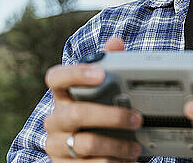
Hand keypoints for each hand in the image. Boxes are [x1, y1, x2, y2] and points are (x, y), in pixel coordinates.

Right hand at [43, 37, 141, 161]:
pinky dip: (111, 162)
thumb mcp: (103, 95)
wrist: (86, 157)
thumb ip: (109, 66)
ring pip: (86, 143)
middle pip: (77, 114)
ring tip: (135, 147)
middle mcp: (55, 120)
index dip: (76, 73)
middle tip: (137, 118)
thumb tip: (116, 42)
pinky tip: (124, 160)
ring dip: (117, 145)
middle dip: (111, 116)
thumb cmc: (97, 119)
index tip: (101, 74)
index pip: (56, 78)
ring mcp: (57, 145)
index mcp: (63, 96)